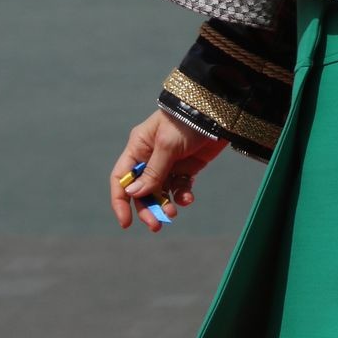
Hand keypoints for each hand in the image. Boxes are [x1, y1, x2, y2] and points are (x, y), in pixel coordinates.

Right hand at [110, 108, 228, 232]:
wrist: (217, 113)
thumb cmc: (186, 121)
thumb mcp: (167, 146)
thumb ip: (152, 172)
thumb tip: (133, 194)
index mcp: (138, 147)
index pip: (122, 177)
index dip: (120, 200)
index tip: (126, 222)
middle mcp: (150, 157)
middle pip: (141, 190)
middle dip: (147, 208)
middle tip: (156, 225)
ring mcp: (168, 163)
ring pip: (160, 192)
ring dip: (164, 205)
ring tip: (173, 213)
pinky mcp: (186, 167)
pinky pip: (179, 188)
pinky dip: (182, 196)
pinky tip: (188, 198)